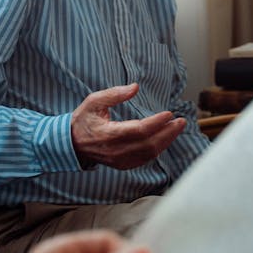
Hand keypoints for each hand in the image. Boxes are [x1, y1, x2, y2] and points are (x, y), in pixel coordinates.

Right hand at [71, 82, 186, 169]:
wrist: (71, 144)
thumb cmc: (84, 120)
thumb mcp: (94, 101)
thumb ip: (114, 94)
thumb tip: (135, 87)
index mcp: (109, 134)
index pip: (139, 130)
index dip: (157, 123)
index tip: (169, 114)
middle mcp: (116, 150)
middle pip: (149, 144)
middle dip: (168, 133)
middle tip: (181, 121)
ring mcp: (120, 160)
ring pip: (149, 153)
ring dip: (166, 141)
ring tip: (177, 128)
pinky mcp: (123, 165)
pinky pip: (145, 159)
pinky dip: (158, 149)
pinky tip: (165, 138)